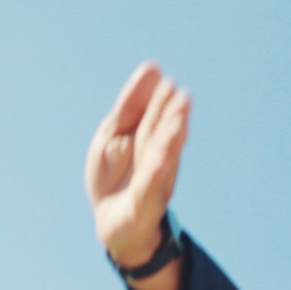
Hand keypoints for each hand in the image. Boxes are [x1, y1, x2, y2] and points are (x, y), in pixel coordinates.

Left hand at [86, 62, 191, 270]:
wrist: (111, 222)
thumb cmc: (114, 175)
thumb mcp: (113, 134)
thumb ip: (131, 105)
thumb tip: (153, 67)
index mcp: (148, 138)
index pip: (152, 116)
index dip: (157, 99)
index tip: (161, 78)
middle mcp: (155, 158)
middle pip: (159, 134)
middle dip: (170, 114)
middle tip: (179, 94)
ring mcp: (151, 180)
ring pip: (162, 156)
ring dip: (172, 137)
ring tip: (180, 117)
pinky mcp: (145, 202)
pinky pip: (151, 185)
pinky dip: (158, 169)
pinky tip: (161, 158)